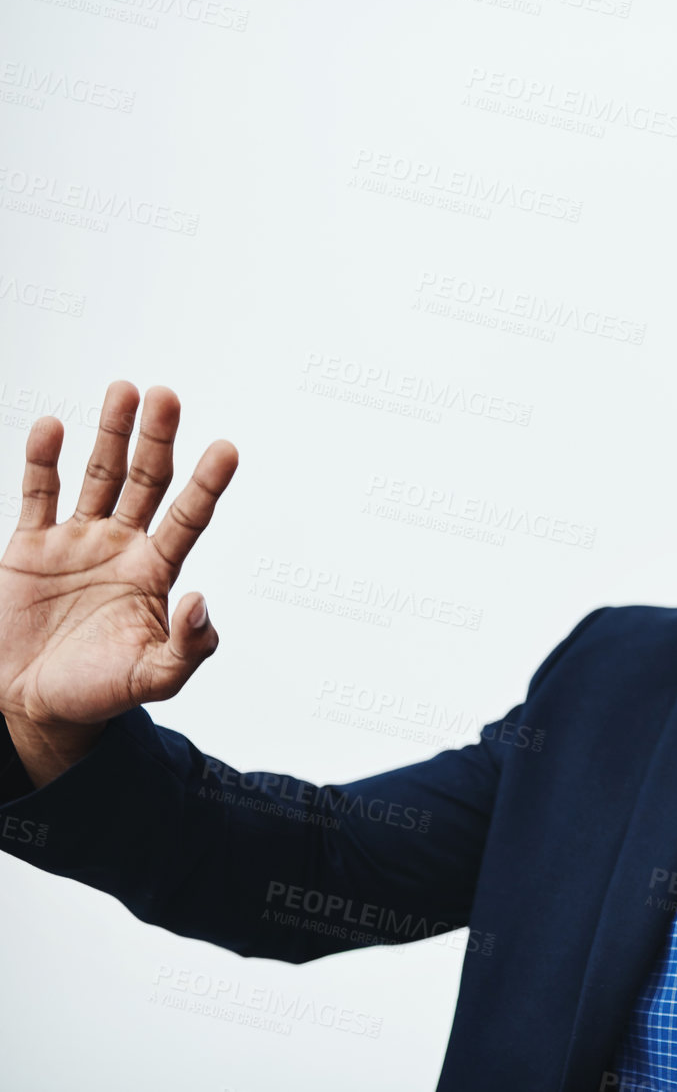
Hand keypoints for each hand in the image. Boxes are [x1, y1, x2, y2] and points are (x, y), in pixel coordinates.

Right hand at [0, 381, 237, 732]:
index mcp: (157, 570)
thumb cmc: (103, 691)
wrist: (35, 706)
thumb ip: (189, 645)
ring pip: (98, 475)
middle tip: (166, 395)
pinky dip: (42, 460)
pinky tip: (52, 426)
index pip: (189, 517)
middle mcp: (122, 545)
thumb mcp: (157, 678)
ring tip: (123, 390)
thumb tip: (200, 599)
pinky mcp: (30, 546)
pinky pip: (38, 494)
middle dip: (157, 439)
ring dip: (110, 434)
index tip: (227, 449)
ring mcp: (77, 540)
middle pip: (146, 481)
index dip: (207, 484)